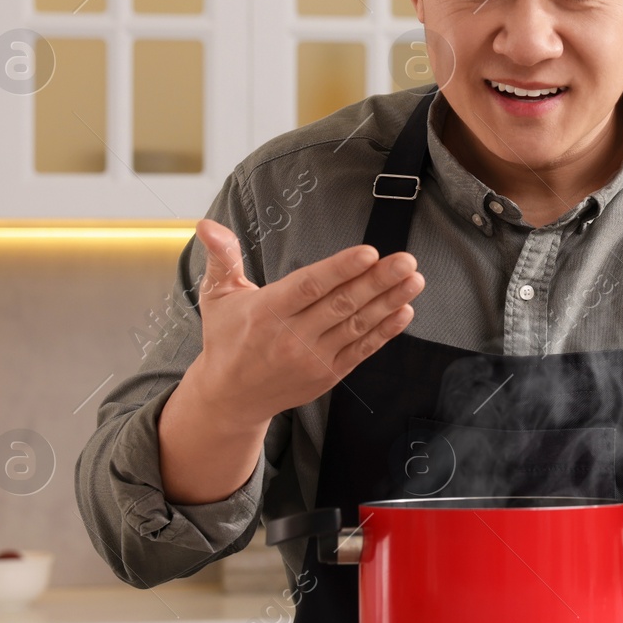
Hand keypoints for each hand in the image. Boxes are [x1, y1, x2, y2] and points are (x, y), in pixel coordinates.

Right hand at [187, 218, 424, 426]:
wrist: (230, 398)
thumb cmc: (226, 339)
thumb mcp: (217, 296)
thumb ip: (221, 257)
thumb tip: (208, 224)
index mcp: (267, 312)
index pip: (310, 286)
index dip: (341, 269)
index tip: (369, 253)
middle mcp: (292, 336)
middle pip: (342, 304)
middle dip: (378, 281)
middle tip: (406, 260)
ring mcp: (313, 358)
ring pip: (357, 325)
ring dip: (389, 302)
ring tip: (414, 280)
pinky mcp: (328, 375)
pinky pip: (362, 350)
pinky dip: (385, 332)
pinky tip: (404, 311)